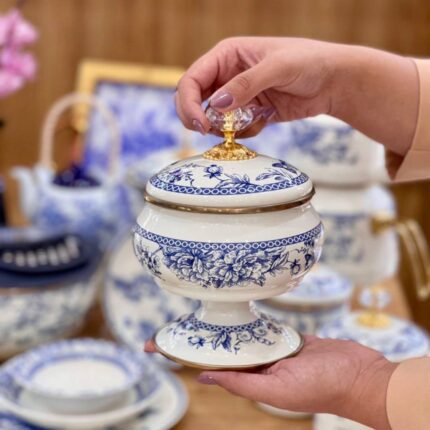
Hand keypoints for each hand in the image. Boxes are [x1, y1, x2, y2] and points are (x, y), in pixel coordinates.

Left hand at [145, 336, 396, 429]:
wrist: (358, 375)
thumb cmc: (322, 386)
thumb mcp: (278, 388)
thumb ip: (242, 383)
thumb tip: (204, 377)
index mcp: (251, 379)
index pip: (208, 365)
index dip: (182, 356)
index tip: (156, 346)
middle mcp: (257, 364)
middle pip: (220, 348)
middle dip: (195, 337)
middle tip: (170, 324)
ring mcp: (272, 350)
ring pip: (240, 335)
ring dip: (220, 326)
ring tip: (196, 313)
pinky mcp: (287, 337)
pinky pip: (263, 327)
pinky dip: (249, 319)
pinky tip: (235, 309)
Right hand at [176, 37, 417, 154]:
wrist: (334, 82)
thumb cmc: (309, 62)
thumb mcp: (277, 68)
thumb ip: (245, 85)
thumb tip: (215, 105)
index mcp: (227, 55)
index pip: (192, 79)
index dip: (188, 102)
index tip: (201, 124)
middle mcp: (227, 75)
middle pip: (194, 100)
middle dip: (197, 118)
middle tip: (210, 132)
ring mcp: (238, 97)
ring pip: (212, 118)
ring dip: (221, 128)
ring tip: (247, 122)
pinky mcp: (250, 113)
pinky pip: (233, 130)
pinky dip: (241, 133)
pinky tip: (262, 121)